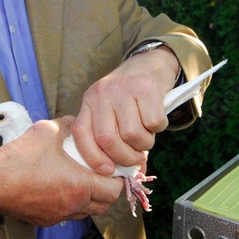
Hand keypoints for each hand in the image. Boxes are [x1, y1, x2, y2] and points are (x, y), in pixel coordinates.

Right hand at [0, 116, 123, 225]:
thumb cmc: (19, 158)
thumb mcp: (47, 131)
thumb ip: (67, 125)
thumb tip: (75, 121)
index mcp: (79, 185)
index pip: (113, 190)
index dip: (118, 179)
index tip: (116, 168)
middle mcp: (72, 205)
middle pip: (104, 205)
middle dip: (108, 190)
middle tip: (103, 174)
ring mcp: (57, 215)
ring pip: (86, 212)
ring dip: (91, 198)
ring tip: (85, 181)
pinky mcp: (44, 219)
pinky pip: (67, 214)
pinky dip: (73, 204)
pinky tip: (63, 187)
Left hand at [72, 47, 179, 174]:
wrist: (149, 64)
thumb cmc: (128, 96)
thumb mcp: (111, 109)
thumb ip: (111, 137)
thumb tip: (125, 174)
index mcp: (89, 101)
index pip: (81, 133)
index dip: (92, 157)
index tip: (108, 170)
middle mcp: (102, 93)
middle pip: (108, 139)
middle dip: (124, 157)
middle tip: (136, 158)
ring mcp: (124, 89)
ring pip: (132, 135)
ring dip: (143, 144)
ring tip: (146, 136)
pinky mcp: (147, 88)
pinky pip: (153, 124)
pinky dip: (157, 130)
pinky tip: (154, 121)